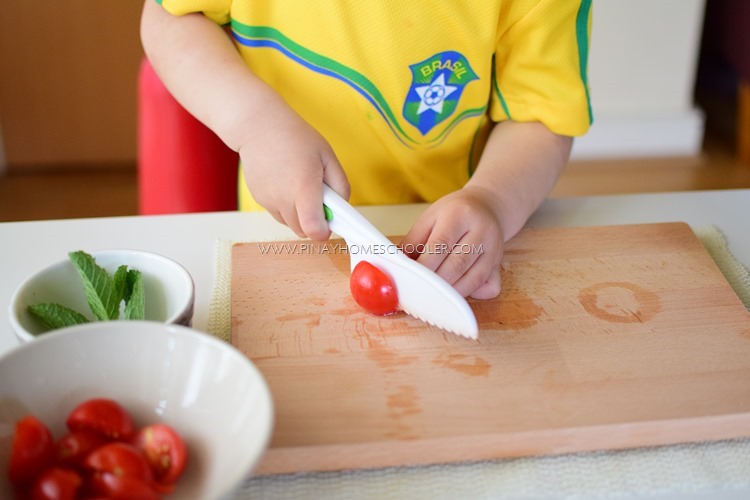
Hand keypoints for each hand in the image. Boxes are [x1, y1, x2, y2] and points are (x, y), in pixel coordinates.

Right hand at [239, 108, 349, 240]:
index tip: (331, 220)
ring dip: (300, 215)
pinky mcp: (259, 199)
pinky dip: (287, 207)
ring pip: (290, 224)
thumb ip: (340, 185)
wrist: (259, 126)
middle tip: (320, 199)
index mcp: (304, 187)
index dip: (325, 230)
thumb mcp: (328, 156)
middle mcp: (283, 198)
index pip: (313, 230)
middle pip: (303, 231)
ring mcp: (268, 200)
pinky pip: (278, 214)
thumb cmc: (295, 137)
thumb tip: (342, 208)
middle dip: (315, 222)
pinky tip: (286, 183)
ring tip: (301, 187)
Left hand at [402, 186, 503, 298]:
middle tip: (417, 294)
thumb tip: (397, 265)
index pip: (440, 245)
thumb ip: (413, 242)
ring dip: (450, 293)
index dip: (424, 266)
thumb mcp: (429, 218)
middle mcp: (482, 231)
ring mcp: (494, 249)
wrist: (487, 206)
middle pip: (457, 265)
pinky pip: (489, 287)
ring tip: (431, 298)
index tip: (409, 280)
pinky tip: (456, 294)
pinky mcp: (500, 264)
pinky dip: (472, 295)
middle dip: (435, 283)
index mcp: (460, 214)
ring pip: (473, 280)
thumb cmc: (454, 213)